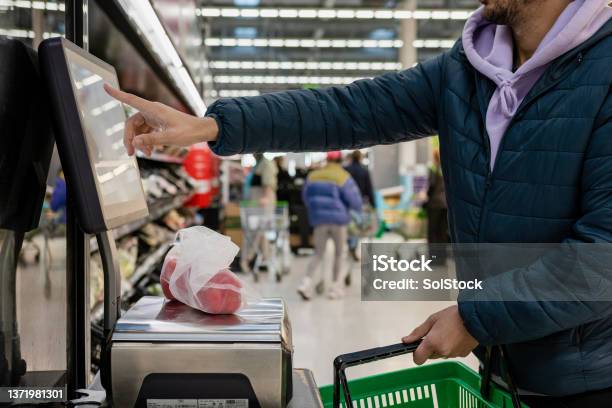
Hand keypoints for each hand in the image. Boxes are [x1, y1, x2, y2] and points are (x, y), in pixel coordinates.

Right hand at [104, 84, 218, 155]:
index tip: (105, 87)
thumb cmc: (189, 131)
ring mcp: (155, 118)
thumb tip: (135, 143)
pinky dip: (146, 142)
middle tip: (130, 153)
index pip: (131, 100)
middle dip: (130, 138)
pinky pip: (146, 132)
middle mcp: (152, 111)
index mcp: (154, 110)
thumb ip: (152, 140)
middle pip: (132, 123)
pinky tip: (150, 151)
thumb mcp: (171, 137)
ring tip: (145, 154)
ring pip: (138, 129)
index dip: (117, 94)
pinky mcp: (158, 124)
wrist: (202, 130)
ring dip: (138, 142)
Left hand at [402, 305, 477, 364]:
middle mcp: (442, 352)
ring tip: (447, 333)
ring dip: (440, 347)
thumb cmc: (455, 316)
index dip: (416, 354)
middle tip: (435, 333)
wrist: (476, 318)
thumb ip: (418, 332)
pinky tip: (455, 337)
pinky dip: (451, 347)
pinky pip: (451, 353)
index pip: (418, 359)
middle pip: (429, 356)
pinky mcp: (461, 355)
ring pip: (440, 354)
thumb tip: (406, 340)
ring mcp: (452, 355)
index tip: (416, 347)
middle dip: (429, 347)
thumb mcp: (432, 319)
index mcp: (433, 343)